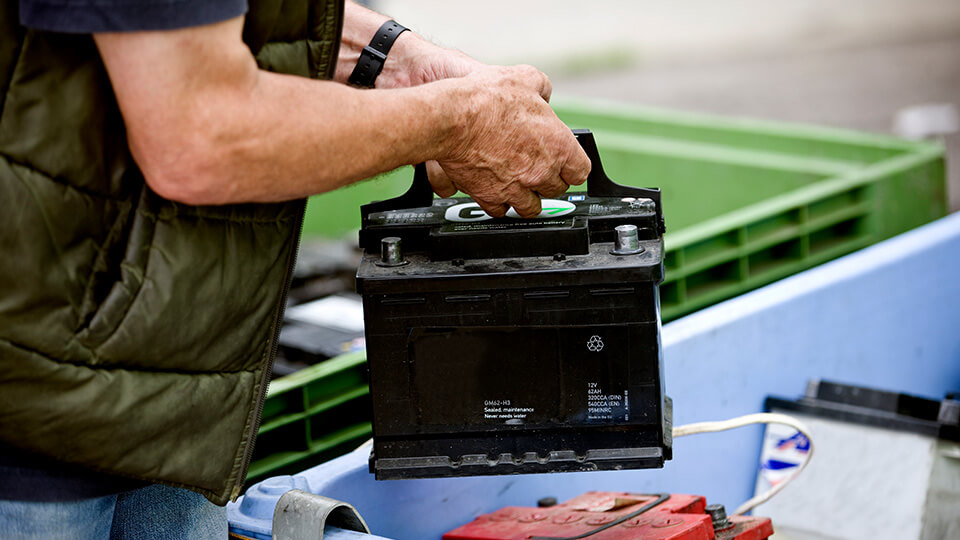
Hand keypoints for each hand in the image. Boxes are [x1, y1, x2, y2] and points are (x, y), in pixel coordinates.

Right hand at [432, 65, 590, 217]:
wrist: (454, 118)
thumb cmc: (489, 99)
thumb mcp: (526, 78)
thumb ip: (542, 89)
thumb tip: (543, 95)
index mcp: (557, 145)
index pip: (581, 171)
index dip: (572, 167)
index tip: (566, 164)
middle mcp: (541, 171)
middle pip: (556, 190)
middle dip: (548, 180)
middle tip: (537, 169)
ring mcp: (516, 188)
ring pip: (531, 207)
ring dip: (527, 197)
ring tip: (519, 186)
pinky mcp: (490, 196)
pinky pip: (501, 211)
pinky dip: (499, 203)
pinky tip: (495, 191)